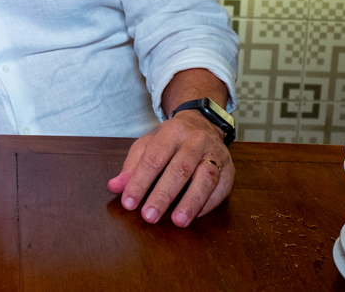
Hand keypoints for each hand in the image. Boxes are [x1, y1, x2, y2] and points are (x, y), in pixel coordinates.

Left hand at [107, 109, 233, 226]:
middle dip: (163, 195)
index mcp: (171, 132)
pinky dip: (208, 204)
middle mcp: (195, 140)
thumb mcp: (147, 145)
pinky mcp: (229, 168)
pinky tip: (195, 215)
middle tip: (150, 216)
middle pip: (180, 169)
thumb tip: (115, 187)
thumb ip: (131, 167)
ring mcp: (215, 153)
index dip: (140, 182)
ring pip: (206, 178)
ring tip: (178, 221)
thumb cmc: (169, 140)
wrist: (202, 124)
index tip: (129, 203)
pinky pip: (221, 188)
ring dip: (191, 202)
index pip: (153, 159)